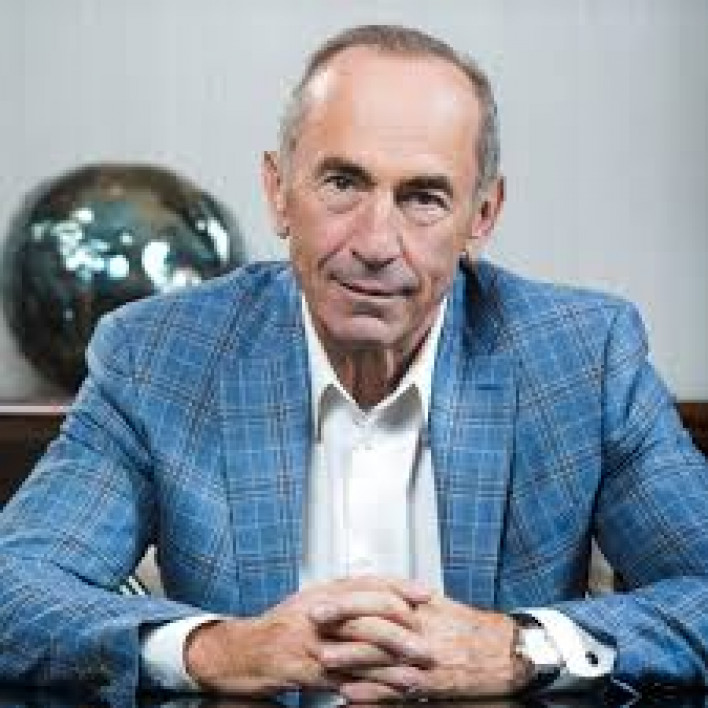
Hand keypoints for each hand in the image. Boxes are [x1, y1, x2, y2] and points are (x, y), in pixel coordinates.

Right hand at [184, 575, 430, 695]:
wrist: (243, 651)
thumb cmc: (281, 627)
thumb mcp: (310, 600)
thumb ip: (342, 595)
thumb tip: (379, 590)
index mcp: (323, 592)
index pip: (367, 583)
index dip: (399, 587)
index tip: (426, 593)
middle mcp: (319, 612)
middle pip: (367, 615)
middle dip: (401, 630)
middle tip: (427, 643)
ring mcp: (312, 642)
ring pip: (358, 650)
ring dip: (391, 666)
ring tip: (417, 675)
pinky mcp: (305, 671)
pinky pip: (343, 680)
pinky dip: (368, 689)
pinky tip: (386, 695)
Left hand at [319, 594, 532, 700]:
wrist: (499, 653)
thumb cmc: (465, 626)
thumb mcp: (435, 604)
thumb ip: (404, 597)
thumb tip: (374, 590)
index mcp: (417, 608)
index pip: (375, 598)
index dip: (345, 599)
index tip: (320, 598)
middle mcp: (417, 630)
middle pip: (372, 624)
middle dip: (339, 623)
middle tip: (310, 622)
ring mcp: (421, 659)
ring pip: (378, 658)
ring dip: (348, 658)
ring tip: (322, 658)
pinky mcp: (427, 685)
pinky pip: (393, 691)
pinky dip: (369, 693)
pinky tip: (347, 695)